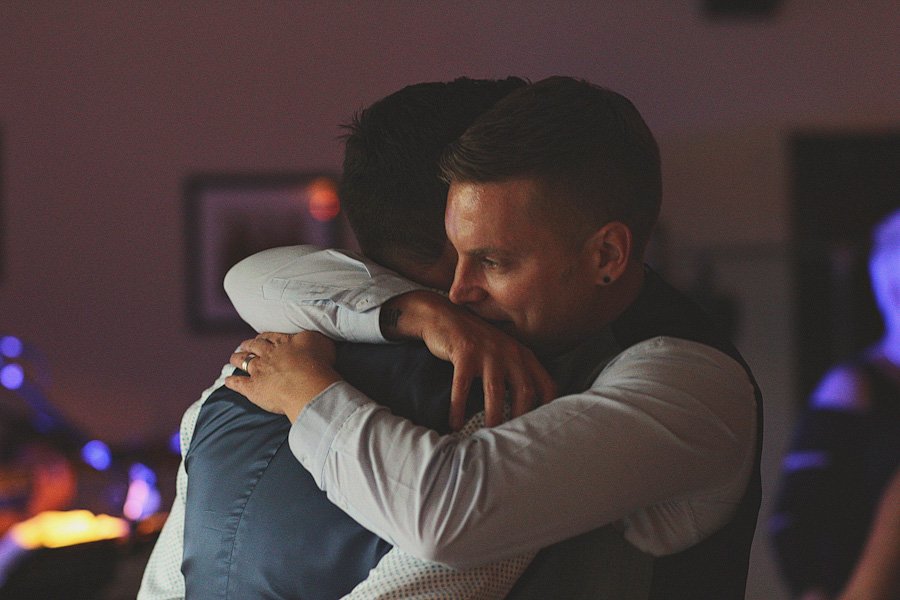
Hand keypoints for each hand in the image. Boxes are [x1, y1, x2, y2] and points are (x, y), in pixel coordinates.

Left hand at [225, 332, 339, 421]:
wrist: (308, 385)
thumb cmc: (318, 363)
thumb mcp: (320, 342)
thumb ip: (311, 338)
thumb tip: (306, 337)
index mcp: (283, 342)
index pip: (269, 337)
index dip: (264, 338)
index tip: (260, 338)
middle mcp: (268, 354)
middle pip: (253, 346)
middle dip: (248, 345)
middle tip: (244, 345)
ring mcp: (258, 371)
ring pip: (243, 361)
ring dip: (237, 359)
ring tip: (234, 358)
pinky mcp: (253, 388)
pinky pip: (238, 383)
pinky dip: (232, 382)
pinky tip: (228, 381)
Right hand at [382, 291, 555, 428]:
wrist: (444, 317)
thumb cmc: (475, 343)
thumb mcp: (502, 353)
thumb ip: (517, 373)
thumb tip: (526, 410)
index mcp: (523, 355)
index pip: (546, 384)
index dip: (549, 408)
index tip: (544, 428)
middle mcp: (510, 352)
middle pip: (524, 390)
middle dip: (520, 417)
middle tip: (513, 439)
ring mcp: (488, 351)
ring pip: (495, 391)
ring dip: (492, 416)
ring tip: (487, 435)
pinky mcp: (465, 352)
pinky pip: (463, 386)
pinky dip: (458, 407)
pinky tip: (454, 423)